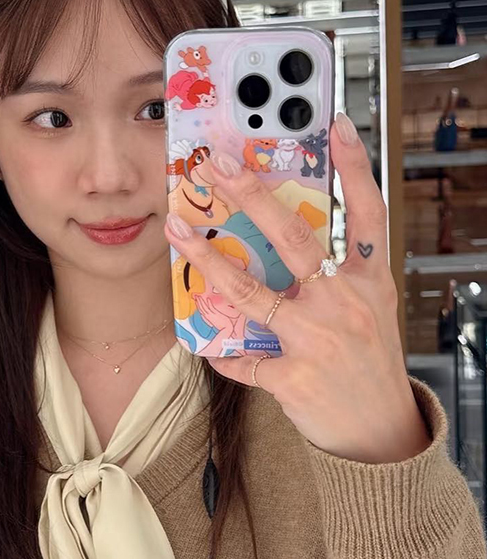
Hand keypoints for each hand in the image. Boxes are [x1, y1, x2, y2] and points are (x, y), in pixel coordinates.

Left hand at [165, 115, 430, 463]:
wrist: (382, 434)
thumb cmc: (369, 364)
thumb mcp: (367, 310)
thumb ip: (334, 276)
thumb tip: (278, 240)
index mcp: (368, 282)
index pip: (366, 214)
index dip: (355, 168)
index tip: (337, 124)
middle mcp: (344, 304)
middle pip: (294, 238)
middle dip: (252, 195)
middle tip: (219, 163)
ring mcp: (317, 340)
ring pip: (250, 291)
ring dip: (207, 258)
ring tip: (176, 229)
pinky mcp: (292, 377)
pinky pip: (241, 357)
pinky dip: (219, 350)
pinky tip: (201, 343)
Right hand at [194, 292, 231, 331]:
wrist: (226, 329)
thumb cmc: (222, 325)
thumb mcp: (214, 321)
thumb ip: (211, 317)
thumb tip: (207, 315)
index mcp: (207, 318)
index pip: (201, 310)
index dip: (198, 305)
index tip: (196, 300)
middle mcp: (208, 316)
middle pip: (201, 308)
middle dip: (198, 301)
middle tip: (195, 296)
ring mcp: (211, 315)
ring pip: (204, 307)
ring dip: (201, 301)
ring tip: (198, 296)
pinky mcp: (216, 314)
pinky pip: (211, 307)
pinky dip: (209, 303)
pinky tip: (208, 299)